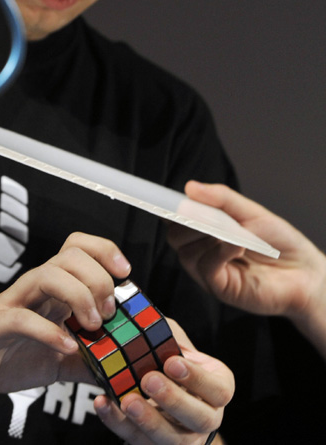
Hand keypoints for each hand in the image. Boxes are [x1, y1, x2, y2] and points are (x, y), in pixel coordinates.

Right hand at [0, 232, 131, 402]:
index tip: (124, 276)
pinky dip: (49, 332)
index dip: (104, 251)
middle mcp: (32, 290)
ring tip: (90, 327)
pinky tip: (66, 347)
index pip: (77, 248)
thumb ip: (93, 361)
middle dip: (97, 280)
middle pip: (69, 256)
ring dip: (78, 297)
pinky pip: (21, 318)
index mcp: (50, 291)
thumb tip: (128, 367)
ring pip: (46, 275)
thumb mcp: (63, 363)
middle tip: (106, 315)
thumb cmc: (8, 359)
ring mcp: (11, 304)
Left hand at [94, 319, 232, 444]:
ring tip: (127, 400)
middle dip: (174, 400)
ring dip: (148, 419)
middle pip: (200, 418)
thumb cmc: (164, 362)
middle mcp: (204, 417)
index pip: (219, 390)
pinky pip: (137, 440)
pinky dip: (117, 422)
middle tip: (149, 380)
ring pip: (171, 438)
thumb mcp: (169, 342)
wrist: (146, 389)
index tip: (171, 362)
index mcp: (216, 390)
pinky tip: (103, 404)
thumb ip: (164, 332)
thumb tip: (144, 316)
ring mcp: (181, 438)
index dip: (198, 378)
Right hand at [169, 181, 325, 322]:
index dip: (168, 209)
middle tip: (202, 213)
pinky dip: (218, 253)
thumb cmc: (279, 243)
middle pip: (175, 236)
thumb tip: (190, 187)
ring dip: (205, 237)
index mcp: (204, 232)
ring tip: (228, 232)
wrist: (306, 272)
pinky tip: (236, 245)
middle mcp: (202, 252)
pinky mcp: (220, 288)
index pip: (175, 219)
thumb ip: (221, 198)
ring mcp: (209, 272)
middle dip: (186, 221)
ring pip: (186, 253)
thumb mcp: (251, 212)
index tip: (168, 200)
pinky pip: (206, 268)